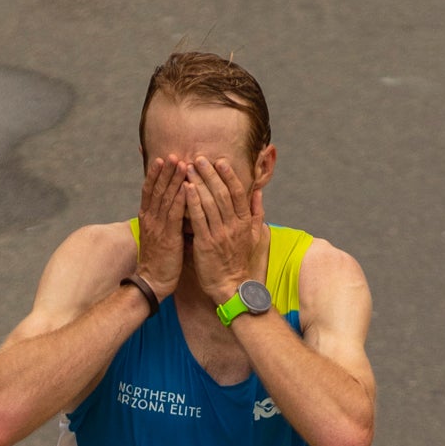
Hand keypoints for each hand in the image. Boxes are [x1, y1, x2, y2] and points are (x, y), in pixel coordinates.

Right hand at [134, 152, 188, 298]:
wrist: (152, 282)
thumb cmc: (159, 261)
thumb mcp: (159, 236)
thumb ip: (165, 221)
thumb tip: (175, 208)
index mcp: (148, 218)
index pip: (150, 191)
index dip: (155, 174)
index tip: (161, 158)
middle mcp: (150, 219)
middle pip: (157, 189)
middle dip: (165, 170)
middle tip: (172, 153)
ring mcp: (157, 226)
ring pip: (165, 197)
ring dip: (173, 178)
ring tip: (179, 162)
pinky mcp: (167, 236)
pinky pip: (173, 213)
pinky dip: (179, 197)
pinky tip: (186, 186)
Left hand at [184, 154, 267, 308]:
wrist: (231, 287)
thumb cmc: (239, 261)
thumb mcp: (254, 236)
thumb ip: (256, 213)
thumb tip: (259, 192)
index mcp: (244, 222)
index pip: (238, 193)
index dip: (229, 175)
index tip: (220, 161)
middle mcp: (233, 226)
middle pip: (222, 194)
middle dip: (210, 174)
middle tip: (199, 158)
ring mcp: (220, 234)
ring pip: (209, 203)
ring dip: (199, 183)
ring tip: (188, 168)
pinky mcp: (206, 244)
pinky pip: (199, 219)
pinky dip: (192, 202)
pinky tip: (186, 189)